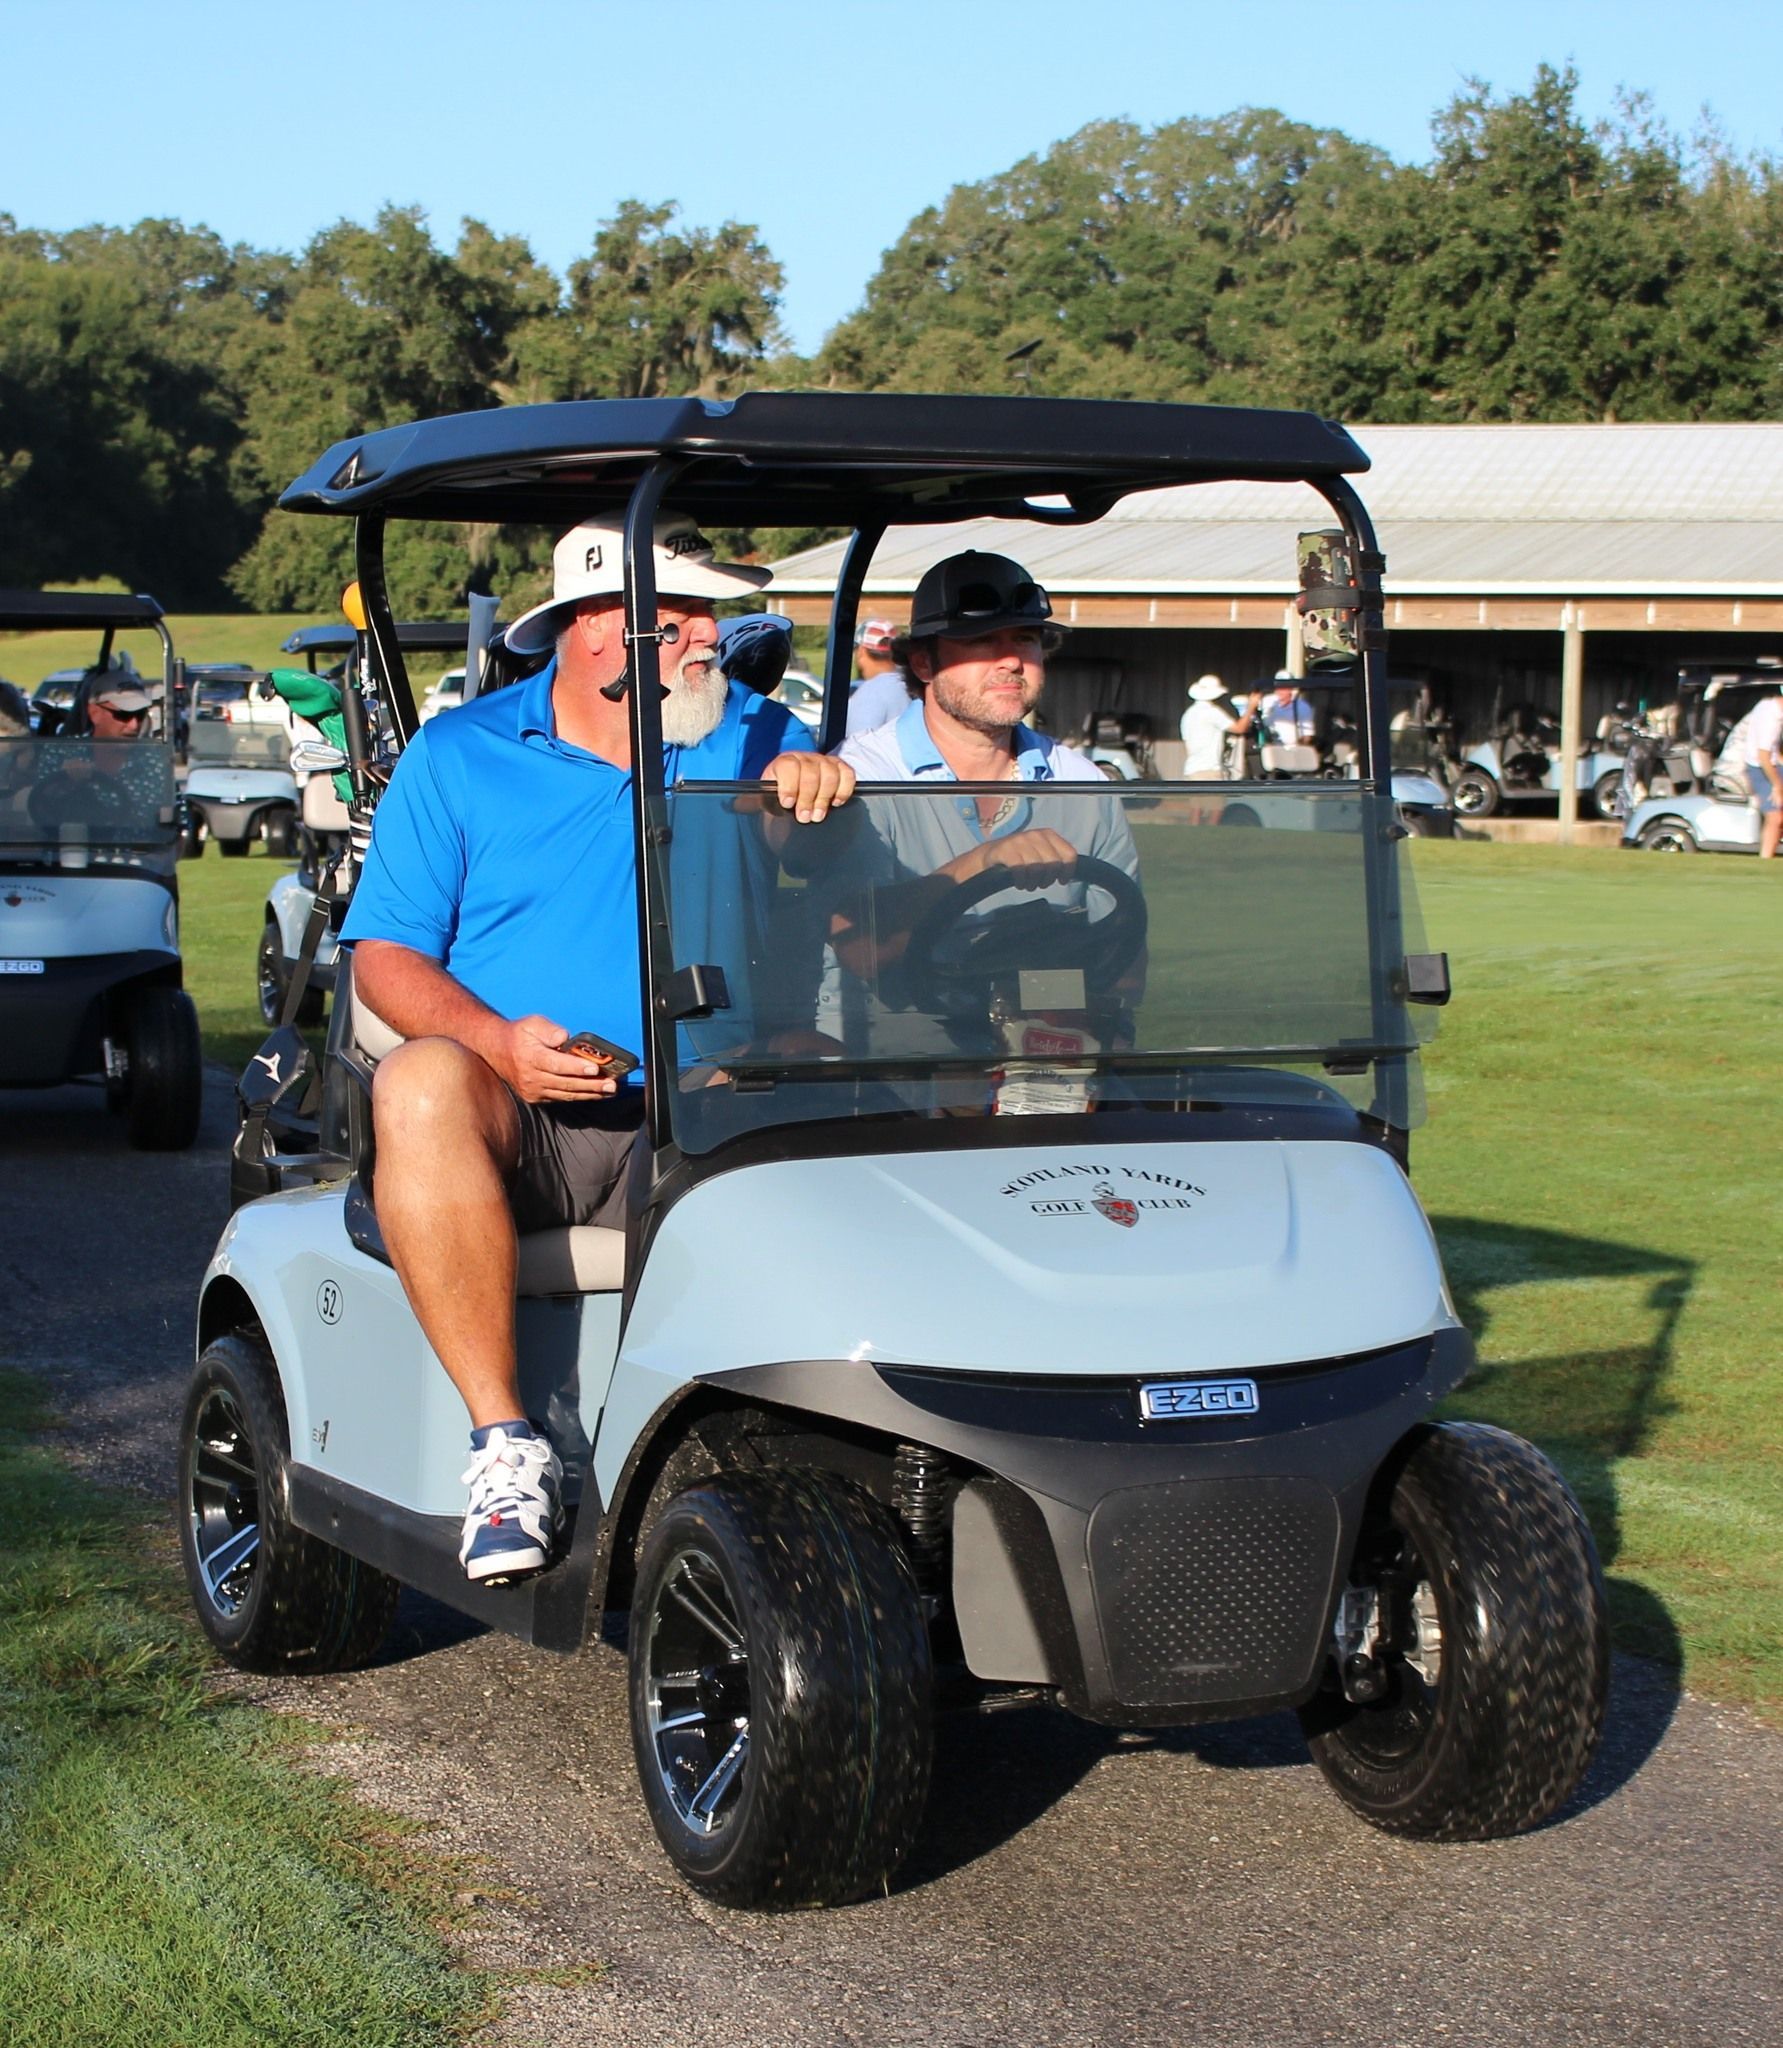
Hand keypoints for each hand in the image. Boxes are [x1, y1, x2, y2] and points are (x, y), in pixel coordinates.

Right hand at [496, 1014, 623, 1104]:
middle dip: (591, 1084)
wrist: (496, 1050)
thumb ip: (549, 1030)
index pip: (557, 1064)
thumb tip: (565, 1038)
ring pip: (566, 1094)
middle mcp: (531, 1077)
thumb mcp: (533, 1023)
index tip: (595, 1068)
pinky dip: (579, 1096)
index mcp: (530, 1057)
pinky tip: (595, 1093)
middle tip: (612, 1084)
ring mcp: (533, 1090)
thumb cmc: (519, 1034)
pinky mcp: (535, 1097)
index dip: (577, 1067)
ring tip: (609, 1091)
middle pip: (566, 1083)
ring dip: (590, 1093)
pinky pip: (561, 1098)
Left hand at [760, 751, 853, 822]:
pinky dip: (844, 789)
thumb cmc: (781, 795)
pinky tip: (836, 802)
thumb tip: (743, 806)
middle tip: (805, 817)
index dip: (789, 786)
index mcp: (784, 762)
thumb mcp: (766, 797)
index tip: (788, 804)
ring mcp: (823, 761)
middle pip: (811, 772)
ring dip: (824, 797)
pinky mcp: (839, 768)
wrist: (796, 789)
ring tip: (818, 815)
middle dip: (808, 798)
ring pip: (830, 773)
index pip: (788, 767)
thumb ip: (756, 801)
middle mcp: (805, 758)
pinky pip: (847, 774)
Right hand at [945, 827, 1078, 889]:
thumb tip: (1069, 874)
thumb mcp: (1041, 853)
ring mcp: (1020, 841)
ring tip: (1028, 885)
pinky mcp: (1006, 850)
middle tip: (1040, 885)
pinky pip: (1020, 871)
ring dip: (1033, 883)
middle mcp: (1036, 835)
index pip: (1069, 854)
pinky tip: (1019, 883)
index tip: (1061, 881)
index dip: (1068, 871)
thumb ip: (1056, 859)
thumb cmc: (1021, 858)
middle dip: (1048, 880)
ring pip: (1037, 869)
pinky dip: (1021, 882)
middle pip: (1053, 864)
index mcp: (1048, 834)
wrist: (991, 855)